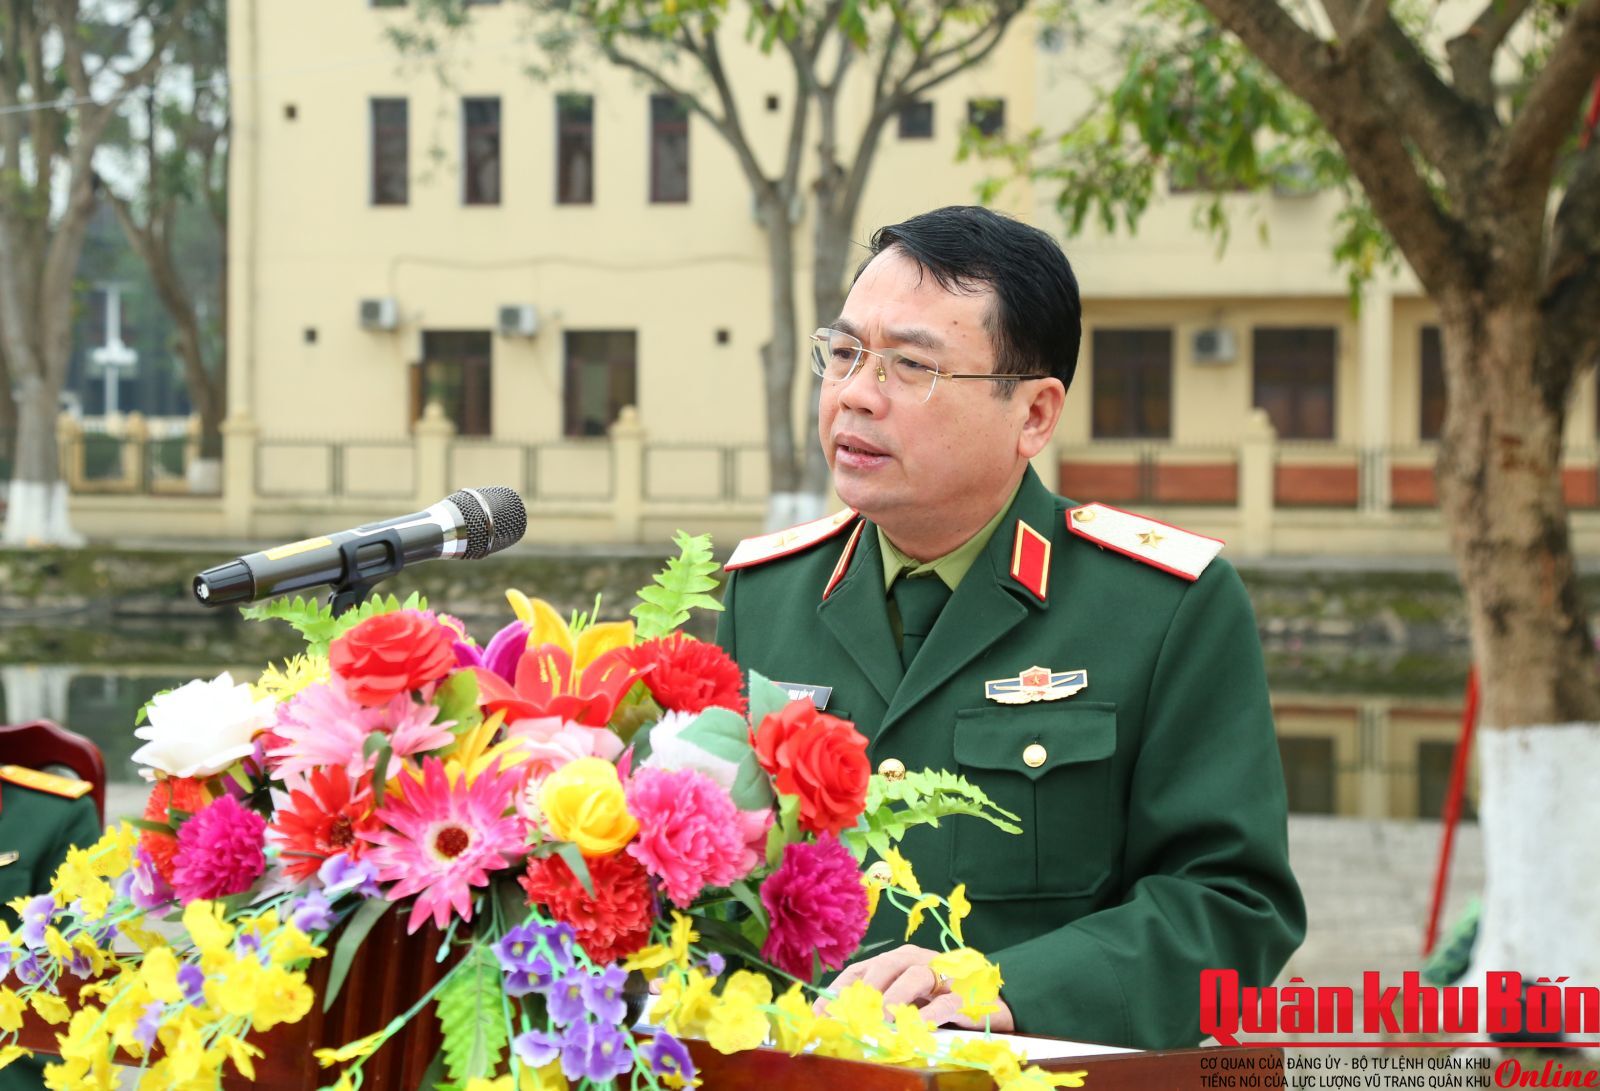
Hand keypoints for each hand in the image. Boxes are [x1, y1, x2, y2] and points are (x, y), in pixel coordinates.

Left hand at [818, 944, 1014, 1031]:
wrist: (989, 999)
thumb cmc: (938, 998)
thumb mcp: (902, 998)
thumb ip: (875, 1005)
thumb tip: (839, 1022)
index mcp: (896, 960)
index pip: (861, 968)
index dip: (839, 990)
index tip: (822, 1014)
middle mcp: (916, 959)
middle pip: (885, 965)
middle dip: (865, 990)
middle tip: (852, 1015)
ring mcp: (941, 973)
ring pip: (914, 976)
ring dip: (894, 997)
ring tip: (881, 1018)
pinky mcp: (964, 993)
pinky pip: (945, 1001)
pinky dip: (930, 1013)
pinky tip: (918, 1026)